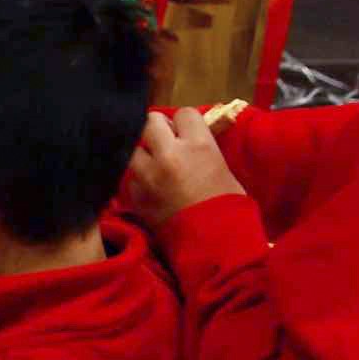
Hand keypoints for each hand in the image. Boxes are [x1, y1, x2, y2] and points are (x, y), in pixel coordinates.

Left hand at [121, 108, 245, 233]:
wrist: (213, 246)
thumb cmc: (229, 208)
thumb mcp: (223, 169)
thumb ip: (203, 149)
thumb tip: (190, 140)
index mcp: (198, 145)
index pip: (183, 113)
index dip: (185, 123)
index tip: (186, 132)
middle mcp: (169, 154)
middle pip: (150, 121)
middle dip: (157, 130)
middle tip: (165, 143)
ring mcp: (147, 174)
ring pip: (133, 147)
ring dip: (143, 153)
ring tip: (153, 165)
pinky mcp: (134, 196)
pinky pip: (129, 176)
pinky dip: (137, 179)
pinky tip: (149, 188)